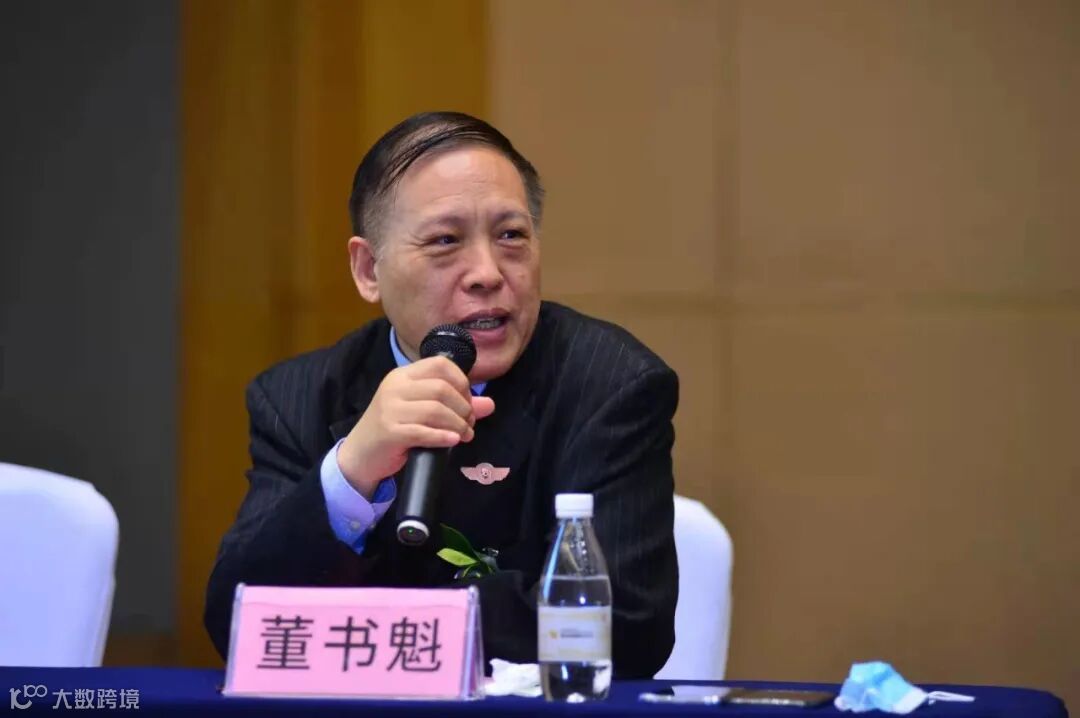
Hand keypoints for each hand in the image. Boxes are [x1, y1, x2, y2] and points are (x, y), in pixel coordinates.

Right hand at [337, 356, 494, 498]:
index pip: (440, 365)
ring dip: (457, 424)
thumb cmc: (394, 429)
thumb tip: (489, 404)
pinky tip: (452, 441)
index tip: (467, 401)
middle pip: (442, 389)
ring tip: (464, 435)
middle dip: (463, 408)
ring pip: (435, 410)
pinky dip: (443, 436)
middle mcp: (395, 387)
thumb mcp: (423, 412)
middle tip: (469, 423)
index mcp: (403, 376)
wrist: (361, 455)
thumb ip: (456, 405)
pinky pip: (423, 431)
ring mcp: (390, 409)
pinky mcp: (389, 432)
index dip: (461, 382)